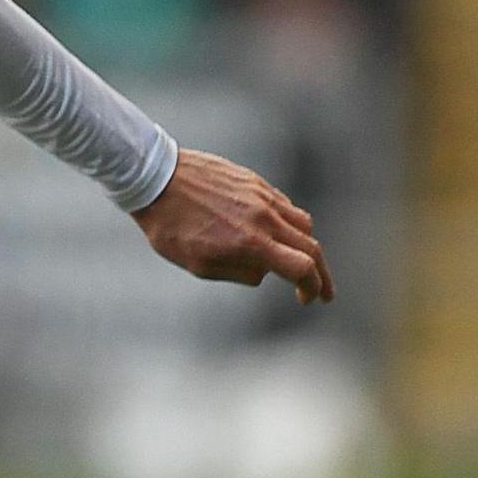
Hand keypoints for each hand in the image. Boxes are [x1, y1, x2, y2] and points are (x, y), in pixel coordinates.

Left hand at [131, 149, 334, 304]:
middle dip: (321, 274)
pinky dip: (290, 222)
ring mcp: (262, 195)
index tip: (309, 299)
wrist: (155, 178)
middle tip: (323, 291)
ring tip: (299, 260)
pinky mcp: (255, 181)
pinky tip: (277, 231)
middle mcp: (265, 217)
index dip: (313, 287)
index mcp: (251, 242)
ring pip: (303, 223)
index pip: (302, 267)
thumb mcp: (197, 264)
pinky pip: (284, 204)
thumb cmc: (169, 226)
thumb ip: (238, 272)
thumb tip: (264, 273)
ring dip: (307, 246)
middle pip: (311, 247)